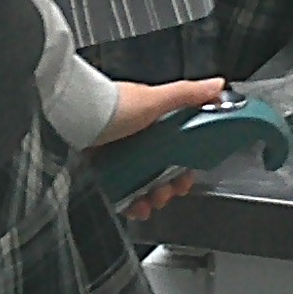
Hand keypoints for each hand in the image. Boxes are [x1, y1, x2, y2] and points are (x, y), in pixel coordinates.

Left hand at [96, 74, 225, 219]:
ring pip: (143, 183)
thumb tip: (219, 86)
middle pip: (161, 169)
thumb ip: (188, 95)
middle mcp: (136, 138)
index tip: (188, 177)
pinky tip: (135, 208)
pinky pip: (122, 191)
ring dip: (152, 198)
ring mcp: (119, 155)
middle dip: (169, 186)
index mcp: (151, 121)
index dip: (186, 165)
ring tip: (150, 203)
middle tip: (168, 193)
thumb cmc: (114, 106)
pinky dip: (131, 202)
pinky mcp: (102, 169)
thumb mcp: (155, 99)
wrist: (73, 118)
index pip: (177, 146)